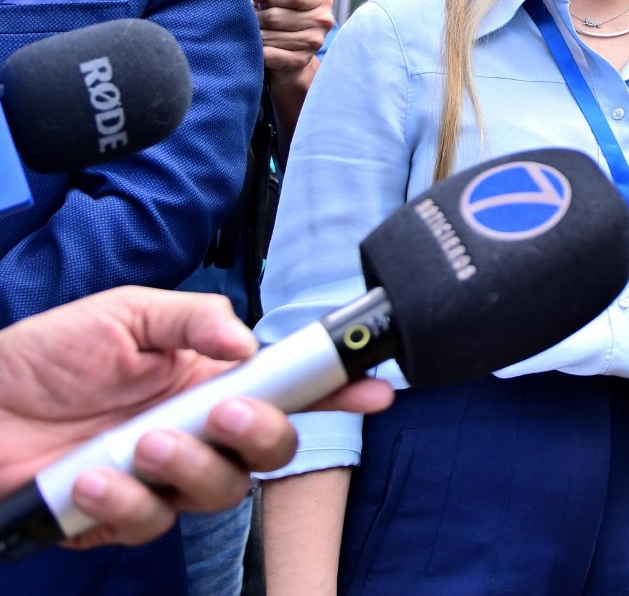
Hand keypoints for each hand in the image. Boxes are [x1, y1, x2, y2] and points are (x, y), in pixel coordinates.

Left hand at [0, 288, 392, 548]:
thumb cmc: (43, 355)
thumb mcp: (125, 313)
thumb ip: (193, 320)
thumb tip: (249, 344)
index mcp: (209, 379)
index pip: (290, 387)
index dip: (339, 390)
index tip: (374, 390)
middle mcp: (196, 432)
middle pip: (270, 451)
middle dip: (261, 435)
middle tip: (222, 415)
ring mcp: (159, 479)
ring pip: (218, 494)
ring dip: (187, 469)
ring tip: (138, 445)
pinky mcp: (115, 517)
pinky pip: (148, 525)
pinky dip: (123, 502)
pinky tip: (89, 475)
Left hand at [251, 0, 332, 78]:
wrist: (288, 51)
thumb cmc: (280, 15)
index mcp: (322, 0)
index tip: (266, 3)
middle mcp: (323, 20)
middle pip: (276, 17)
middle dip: (258, 19)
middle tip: (257, 21)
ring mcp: (314, 42)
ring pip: (270, 36)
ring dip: (257, 36)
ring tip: (260, 33)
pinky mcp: (301, 60)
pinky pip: (269, 55)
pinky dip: (259, 52)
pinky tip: (262, 48)